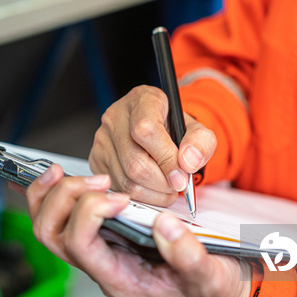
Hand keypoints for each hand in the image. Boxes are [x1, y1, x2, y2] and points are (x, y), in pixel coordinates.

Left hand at [19, 164, 251, 296]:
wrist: (218, 291)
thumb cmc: (211, 287)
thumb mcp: (210, 276)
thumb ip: (188, 255)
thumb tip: (163, 224)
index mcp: (119, 279)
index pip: (80, 245)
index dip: (89, 213)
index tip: (122, 197)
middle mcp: (101, 265)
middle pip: (52, 233)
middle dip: (64, 198)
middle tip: (98, 180)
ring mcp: (98, 250)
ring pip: (50, 224)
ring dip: (52, 194)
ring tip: (67, 171)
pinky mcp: (103, 235)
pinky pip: (62, 216)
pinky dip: (56, 193)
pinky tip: (67, 175)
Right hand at [89, 85, 216, 205]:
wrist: (157, 130)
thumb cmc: (172, 128)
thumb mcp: (195, 129)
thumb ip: (201, 142)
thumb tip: (188, 163)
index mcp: (142, 100)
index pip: (146, 130)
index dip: (166, 158)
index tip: (182, 176)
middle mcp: (115, 117)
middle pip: (135, 163)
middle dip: (163, 182)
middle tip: (178, 185)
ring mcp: (102, 139)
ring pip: (126, 181)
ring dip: (154, 194)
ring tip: (168, 188)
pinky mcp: (96, 160)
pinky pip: (118, 188)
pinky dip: (141, 197)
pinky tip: (152, 188)